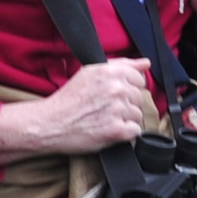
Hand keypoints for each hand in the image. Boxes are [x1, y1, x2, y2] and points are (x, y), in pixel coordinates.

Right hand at [0, 57, 157, 159]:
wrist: (50, 123)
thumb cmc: (69, 99)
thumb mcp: (91, 73)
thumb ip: (122, 65)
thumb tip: (146, 63)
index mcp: (110, 71)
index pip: (140, 78)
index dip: (129, 88)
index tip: (114, 95)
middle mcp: (116, 88)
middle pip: (140, 98)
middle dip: (126, 104)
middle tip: (105, 109)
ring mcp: (118, 110)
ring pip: (138, 115)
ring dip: (125, 120)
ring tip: (104, 120)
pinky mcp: (117, 131)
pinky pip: (135, 132)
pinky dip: (125, 134)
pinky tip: (108, 130)